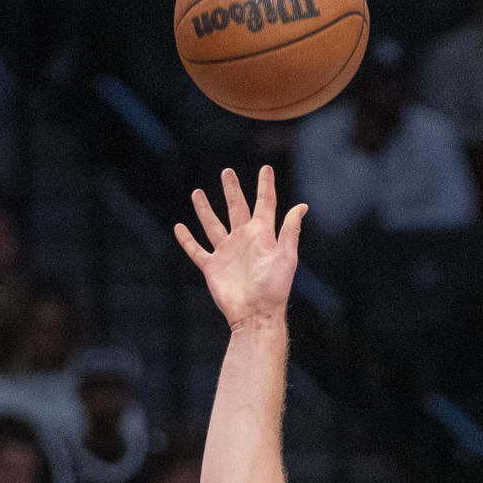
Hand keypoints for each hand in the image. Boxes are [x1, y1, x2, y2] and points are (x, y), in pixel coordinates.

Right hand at [175, 166, 307, 328]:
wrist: (254, 314)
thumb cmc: (274, 287)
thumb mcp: (286, 256)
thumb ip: (289, 231)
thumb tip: (301, 206)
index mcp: (262, 235)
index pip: (264, 204)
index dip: (265, 186)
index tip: (266, 168)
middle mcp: (243, 240)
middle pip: (236, 208)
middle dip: (232, 190)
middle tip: (227, 172)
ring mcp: (226, 253)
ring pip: (212, 224)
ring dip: (205, 209)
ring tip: (198, 192)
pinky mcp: (212, 267)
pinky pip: (196, 250)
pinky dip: (187, 239)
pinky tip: (180, 227)